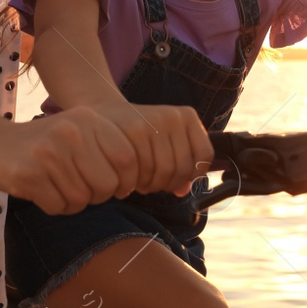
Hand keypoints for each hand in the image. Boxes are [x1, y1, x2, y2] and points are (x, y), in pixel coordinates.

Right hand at [0, 108, 140, 214]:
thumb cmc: (42, 142)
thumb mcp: (77, 132)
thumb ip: (106, 150)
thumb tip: (132, 185)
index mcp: (89, 119)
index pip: (128, 158)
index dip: (127, 180)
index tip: (117, 187)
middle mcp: (71, 132)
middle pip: (108, 184)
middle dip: (98, 196)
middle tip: (80, 189)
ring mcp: (49, 152)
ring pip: (82, 199)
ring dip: (72, 202)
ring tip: (57, 187)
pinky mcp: (28, 173)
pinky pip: (58, 206)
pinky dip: (54, 206)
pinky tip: (41, 191)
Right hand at [81, 100, 213, 196]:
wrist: (103, 118)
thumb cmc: (138, 137)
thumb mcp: (163, 142)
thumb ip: (179, 163)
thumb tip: (183, 191)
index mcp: (187, 116)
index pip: (204, 154)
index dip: (192, 175)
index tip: (176, 181)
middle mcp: (173, 117)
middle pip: (183, 166)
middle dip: (168, 184)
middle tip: (153, 185)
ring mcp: (155, 121)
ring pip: (165, 170)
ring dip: (153, 185)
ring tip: (141, 183)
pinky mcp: (135, 130)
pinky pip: (147, 169)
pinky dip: (142, 182)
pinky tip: (133, 180)